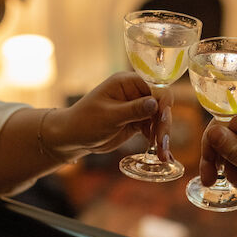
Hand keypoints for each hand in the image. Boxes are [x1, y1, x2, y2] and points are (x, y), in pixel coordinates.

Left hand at [46, 72, 171, 158]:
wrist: (73, 137)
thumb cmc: (85, 121)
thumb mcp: (110, 116)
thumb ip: (134, 109)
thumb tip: (156, 103)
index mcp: (127, 83)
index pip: (155, 87)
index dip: (163, 102)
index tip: (163, 119)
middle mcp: (134, 92)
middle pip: (160, 104)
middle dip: (163, 123)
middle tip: (162, 142)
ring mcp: (137, 107)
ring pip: (158, 118)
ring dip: (162, 135)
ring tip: (162, 154)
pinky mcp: (137, 121)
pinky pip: (152, 128)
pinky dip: (156, 140)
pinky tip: (161, 153)